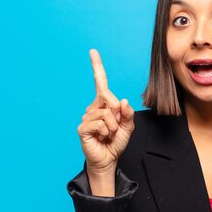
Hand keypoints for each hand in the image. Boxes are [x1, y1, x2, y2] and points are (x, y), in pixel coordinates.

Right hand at [77, 49, 134, 176]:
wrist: (108, 159)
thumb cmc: (116, 142)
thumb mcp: (128, 127)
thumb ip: (128, 114)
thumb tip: (123, 101)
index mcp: (104, 104)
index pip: (100, 83)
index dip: (97, 67)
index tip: (93, 51)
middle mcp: (93, 107)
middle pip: (109, 98)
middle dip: (118, 114)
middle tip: (115, 128)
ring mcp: (86, 117)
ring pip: (106, 113)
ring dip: (113, 127)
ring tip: (108, 135)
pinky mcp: (82, 128)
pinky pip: (100, 124)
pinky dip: (106, 132)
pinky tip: (102, 137)